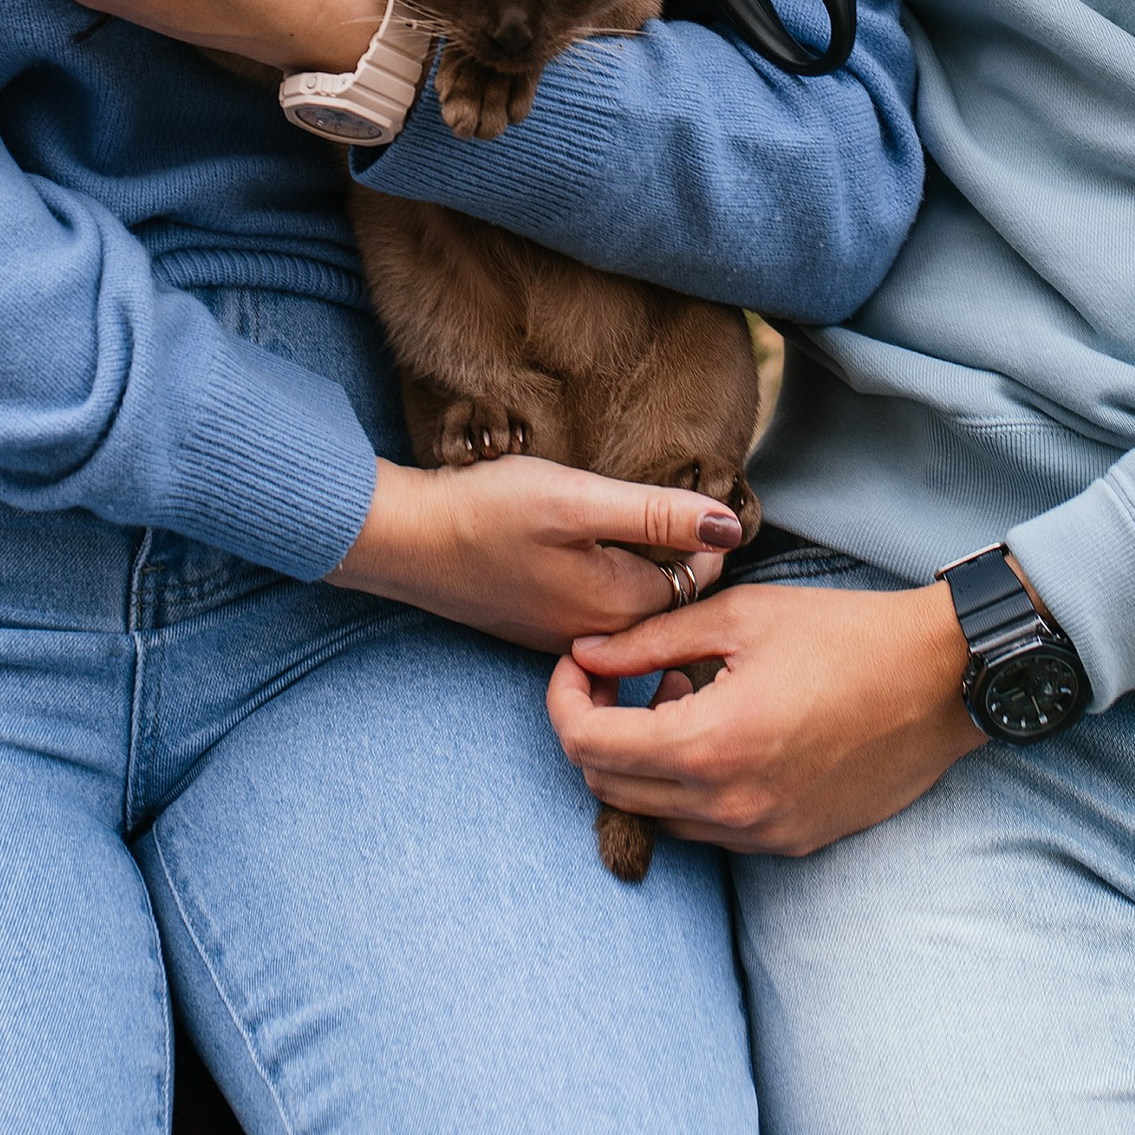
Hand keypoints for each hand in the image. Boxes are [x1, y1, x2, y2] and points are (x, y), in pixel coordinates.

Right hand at [330, 457, 742, 656]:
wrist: (403, 539)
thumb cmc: (487, 510)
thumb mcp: (578, 498)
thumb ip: (656, 512)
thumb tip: (731, 525)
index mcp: (618, 604)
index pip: (696, 581)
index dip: (707, 541)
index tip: (702, 502)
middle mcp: (596, 634)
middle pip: (667, 602)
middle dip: (684, 561)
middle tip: (682, 511)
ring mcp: (561, 636)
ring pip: (630, 609)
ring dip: (646, 572)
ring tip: (642, 525)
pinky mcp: (533, 626)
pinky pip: (594, 612)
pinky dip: (607, 583)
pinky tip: (589, 548)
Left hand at [547, 580, 983, 856]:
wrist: (940, 680)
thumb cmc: (843, 634)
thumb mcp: (739, 616)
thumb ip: (649, 640)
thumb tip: (583, 652)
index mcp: (710, 744)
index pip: (586, 746)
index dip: (564, 700)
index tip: (578, 663)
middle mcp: (729, 806)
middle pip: (610, 787)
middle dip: (596, 728)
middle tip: (623, 675)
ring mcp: (761, 834)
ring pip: (655, 813)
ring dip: (643, 759)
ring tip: (682, 695)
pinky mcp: (790, 843)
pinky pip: (707, 827)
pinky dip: (690, 783)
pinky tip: (722, 727)